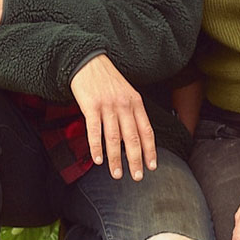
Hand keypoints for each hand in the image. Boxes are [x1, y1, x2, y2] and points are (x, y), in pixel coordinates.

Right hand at [69, 55, 155, 180]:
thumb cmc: (107, 80)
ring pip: (114, 138)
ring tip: (116, 174)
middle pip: (133, 138)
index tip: (151, 166)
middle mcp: (124, 105)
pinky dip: (97, 147)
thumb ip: (131, 113)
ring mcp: (108, 106)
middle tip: (137, 177)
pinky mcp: (91, 106)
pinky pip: (95, 131)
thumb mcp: (126, 93)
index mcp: (136, 103)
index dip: (150, 150)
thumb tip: (134, 138)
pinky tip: (98, 160)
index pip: (147, 131)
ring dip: (116, 159)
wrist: (88, 62)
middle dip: (136, 160)